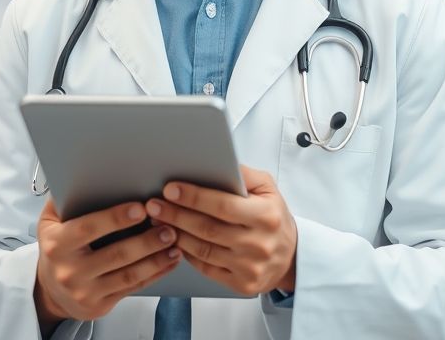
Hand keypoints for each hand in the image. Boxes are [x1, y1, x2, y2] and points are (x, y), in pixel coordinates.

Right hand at [34, 199, 181, 324]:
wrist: (49, 291)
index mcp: (57, 244)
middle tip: (169, 227)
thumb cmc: (57, 247)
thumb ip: (65, 199)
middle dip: (146, 241)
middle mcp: (70, 271)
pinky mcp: (99, 305)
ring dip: (156, 259)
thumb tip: (82, 171)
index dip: (116, 218)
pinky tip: (169, 261)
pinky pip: (132, 288)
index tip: (141, 208)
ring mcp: (85, 292)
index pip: (89, 228)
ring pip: (128, 275)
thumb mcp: (50, 222)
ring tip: (175, 244)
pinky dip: (155, 274)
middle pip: (116, 254)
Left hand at [146, 165, 297, 296]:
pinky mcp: (240, 284)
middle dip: (176, 214)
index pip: (223, 205)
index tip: (171, 189)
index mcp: (266, 217)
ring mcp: (249, 267)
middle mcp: (258, 244)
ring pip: (202, 249)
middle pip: (207, 228)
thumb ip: (244, 174)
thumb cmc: (274, 218)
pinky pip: (205, 267)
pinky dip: (186, 252)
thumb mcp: (268, 189)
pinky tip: (174, 239)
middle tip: (154, 204)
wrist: (291, 256)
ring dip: (175, 233)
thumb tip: (218, 160)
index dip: (194, 197)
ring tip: (158, 220)